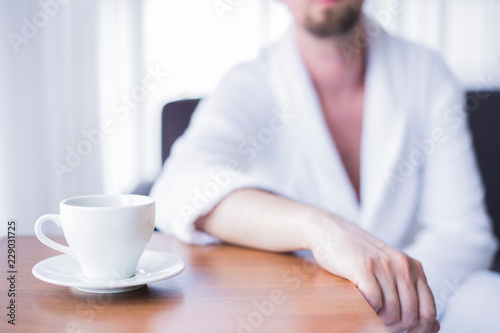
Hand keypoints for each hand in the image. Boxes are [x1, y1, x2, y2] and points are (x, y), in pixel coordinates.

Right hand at [307, 212, 438, 332]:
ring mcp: (384, 265)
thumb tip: (435, 326)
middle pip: (410, 315)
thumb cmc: (358, 257)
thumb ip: (410, 292)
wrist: (330, 232)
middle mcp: (403, 265)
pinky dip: (368, 309)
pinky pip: (374, 302)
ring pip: (392, 312)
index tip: (403, 331)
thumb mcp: (389, 270)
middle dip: (395, 328)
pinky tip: (360, 302)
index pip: (428, 310)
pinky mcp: (363, 267)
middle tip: (380, 325)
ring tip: (369, 315)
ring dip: (379, 321)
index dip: (418, 329)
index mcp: (414, 267)